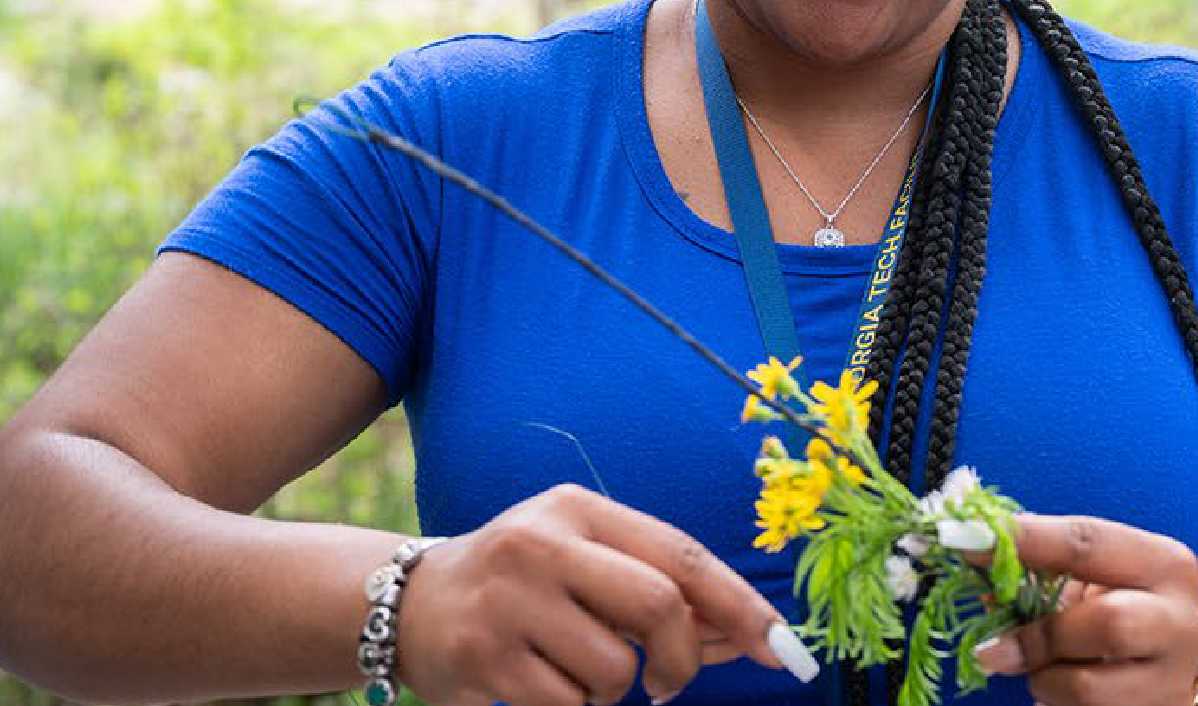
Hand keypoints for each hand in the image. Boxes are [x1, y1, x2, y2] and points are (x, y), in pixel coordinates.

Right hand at [394, 484, 816, 705]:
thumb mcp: (587, 562)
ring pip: (613, 671)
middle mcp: (539, 546)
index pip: (681, 555)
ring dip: (613, 691)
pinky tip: (536, 685)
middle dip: (682, 658)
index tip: (786, 650)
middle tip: (669, 683)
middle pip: (659, 606)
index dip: (742, 605)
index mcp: (575, 510)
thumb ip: (662, 590)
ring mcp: (505, 605)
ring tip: (574, 671)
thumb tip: (748, 635)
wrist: (410, 605)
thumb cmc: (527, 585)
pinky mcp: (479, 663)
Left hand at [969, 513, 1197, 705]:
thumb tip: (975, 563)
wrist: (1178, 670)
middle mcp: (1176, 620)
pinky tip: (1061, 693)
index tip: (968, 540)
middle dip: (1040, 636)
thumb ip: (1044, 573)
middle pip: (1108, 623)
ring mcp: (1170, 679)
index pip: (1087, 542)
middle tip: (993, 649)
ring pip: (1088, 685)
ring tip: (1041, 671)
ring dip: (1044, 680)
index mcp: (1162, 564)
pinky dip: (1054, 704)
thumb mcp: (1096, 581)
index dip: (1022, 540)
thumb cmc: (1127, 611)